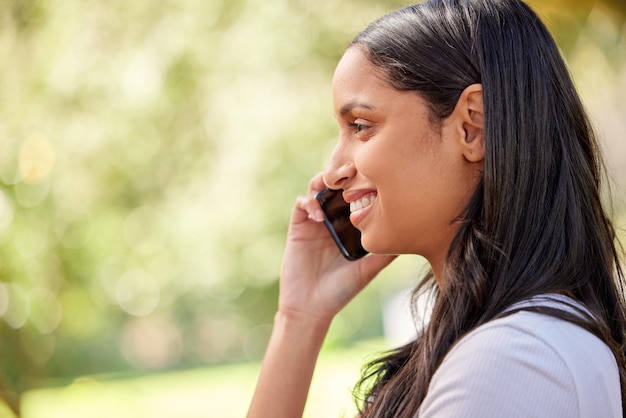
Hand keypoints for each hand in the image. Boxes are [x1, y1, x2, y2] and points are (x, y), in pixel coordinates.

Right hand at [278, 173, 395, 324]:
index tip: (374, 181)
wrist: (311, 308)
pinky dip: (309, 202)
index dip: (363, 185)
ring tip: (336, 188)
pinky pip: (301, 204)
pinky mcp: (298, 227)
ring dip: (324, 183)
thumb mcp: (369, 269)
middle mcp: (332, 220)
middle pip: (336, 186)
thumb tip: (411, 236)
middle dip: (344, 177)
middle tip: (354, 175)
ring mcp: (314, 222)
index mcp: (349, 227)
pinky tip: (320, 216)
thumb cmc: (341, 291)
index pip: (356, 196)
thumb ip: (386, 253)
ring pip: (317, 189)